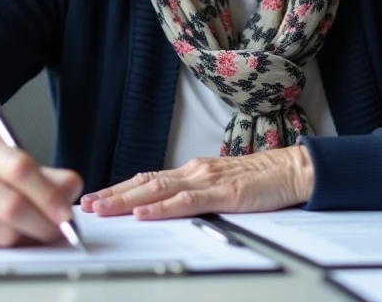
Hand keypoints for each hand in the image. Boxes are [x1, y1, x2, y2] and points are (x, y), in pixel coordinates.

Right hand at [0, 132, 83, 247]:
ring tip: (35, 231)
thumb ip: (45, 174)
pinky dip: (9, 245)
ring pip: (3, 231)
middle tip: (60, 231)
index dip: (48, 194)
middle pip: (12, 206)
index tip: (66, 212)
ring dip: (28, 237)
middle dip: (44, 224)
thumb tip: (72, 188)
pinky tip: (12, 234)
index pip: (21, 169)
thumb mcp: (6, 160)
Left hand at [79, 145, 313, 219]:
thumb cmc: (263, 181)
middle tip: (87, 206)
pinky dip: (162, 208)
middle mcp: (195, 171)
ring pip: (159, 190)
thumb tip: (172, 208)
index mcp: (194, 171)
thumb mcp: (223, 188)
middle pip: (145, 183)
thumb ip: (199, 195)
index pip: (148, 179)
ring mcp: (208, 181)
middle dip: (114, 195)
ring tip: (103, 209)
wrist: (295, 170)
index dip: (121, 189)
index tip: (97, 198)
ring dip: (128, 200)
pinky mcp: (224, 194)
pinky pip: (187, 201)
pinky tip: (145, 213)